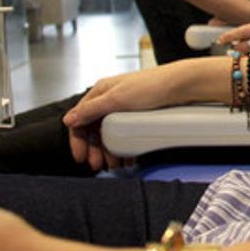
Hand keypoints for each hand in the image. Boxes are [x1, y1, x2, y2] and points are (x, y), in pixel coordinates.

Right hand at [62, 65, 181, 170]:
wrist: (180, 85)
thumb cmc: (151, 86)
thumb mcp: (117, 99)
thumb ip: (92, 110)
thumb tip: (69, 120)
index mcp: (100, 92)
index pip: (79, 119)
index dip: (78, 140)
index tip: (81, 157)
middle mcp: (109, 99)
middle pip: (94, 129)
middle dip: (95, 149)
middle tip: (99, 165)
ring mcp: (123, 107)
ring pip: (108, 133)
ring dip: (108, 151)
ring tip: (115, 164)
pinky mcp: (136, 114)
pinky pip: (122, 133)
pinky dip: (122, 147)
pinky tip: (127, 157)